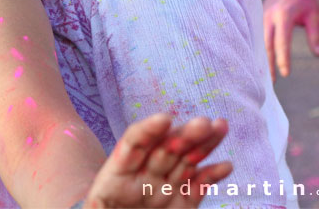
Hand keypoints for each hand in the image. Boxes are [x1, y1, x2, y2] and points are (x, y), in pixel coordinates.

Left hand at [83, 114, 231, 207]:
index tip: (166, 118)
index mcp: (118, 174)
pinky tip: (226, 165)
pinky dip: (211, 176)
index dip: (149, 130)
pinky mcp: (181, 204)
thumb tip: (92, 206)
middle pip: (165, 148)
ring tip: (220, 126)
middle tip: (204, 122)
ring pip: (185, 160)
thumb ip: (96, 207)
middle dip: (184, 134)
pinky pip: (197, 187)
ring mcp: (164, 188)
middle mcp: (144, 175)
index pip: (134, 144)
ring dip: (203, 144)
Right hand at [263, 0, 318, 80]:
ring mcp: (262, 16)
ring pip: (261, 40)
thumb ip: (315, 34)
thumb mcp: (314, 14)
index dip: (283, 59)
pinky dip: (261, 48)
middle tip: (270, 82)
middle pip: (266, 44)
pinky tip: (262, 59)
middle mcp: (269, 17)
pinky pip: (259, 35)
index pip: (282, 42)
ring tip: (264, 74)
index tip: (285, 74)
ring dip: (262, 57)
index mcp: (283, 16)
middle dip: (268, 63)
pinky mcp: (260, 16)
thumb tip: (318, 55)